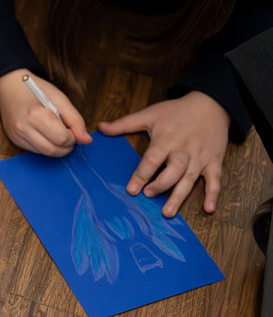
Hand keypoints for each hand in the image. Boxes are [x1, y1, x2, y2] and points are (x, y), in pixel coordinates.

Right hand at [0, 70, 91, 155]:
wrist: (9, 86)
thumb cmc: (36, 89)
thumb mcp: (60, 98)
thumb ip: (75, 120)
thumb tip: (87, 140)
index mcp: (35, 115)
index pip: (61, 138)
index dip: (74, 137)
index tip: (75, 129)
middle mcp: (23, 128)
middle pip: (53, 150)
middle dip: (66, 146)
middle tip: (70, 135)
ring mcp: (17, 136)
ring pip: (44, 153)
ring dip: (57, 147)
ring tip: (58, 132)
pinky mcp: (15, 140)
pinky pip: (36, 150)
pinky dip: (46, 145)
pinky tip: (46, 133)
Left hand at [98, 91, 229, 216]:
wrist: (210, 104)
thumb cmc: (176, 111)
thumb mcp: (150, 114)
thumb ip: (124, 123)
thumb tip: (100, 128)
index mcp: (166, 140)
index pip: (152, 159)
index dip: (141, 175)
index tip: (131, 189)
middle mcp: (184, 151)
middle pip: (173, 170)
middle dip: (160, 184)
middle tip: (148, 195)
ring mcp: (200, 157)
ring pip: (190, 179)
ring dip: (179, 196)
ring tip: (168, 212)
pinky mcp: (214, 161)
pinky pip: (216, 179)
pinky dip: (214, 195)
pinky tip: (209, 209)